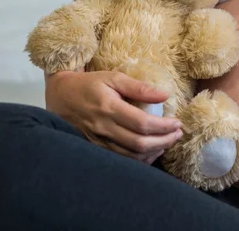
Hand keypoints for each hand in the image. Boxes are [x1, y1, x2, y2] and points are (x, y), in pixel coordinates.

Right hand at [45, 70, 182, 162]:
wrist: (60, 96)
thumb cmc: (89, 84)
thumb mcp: (113, 77)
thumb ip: (139, 87)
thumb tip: (165, 95)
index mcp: (109, 108)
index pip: (142, 123)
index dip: (164, 127)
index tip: (178, 123)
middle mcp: (103, 128)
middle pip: (140, 143)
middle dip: (164, 141)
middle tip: (178, 134)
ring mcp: (98, 142)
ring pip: (131, 156)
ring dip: (154, 152)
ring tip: (168, 142)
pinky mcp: (96, 149)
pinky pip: (122, 160)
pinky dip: (140, 159)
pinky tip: (151, 151)